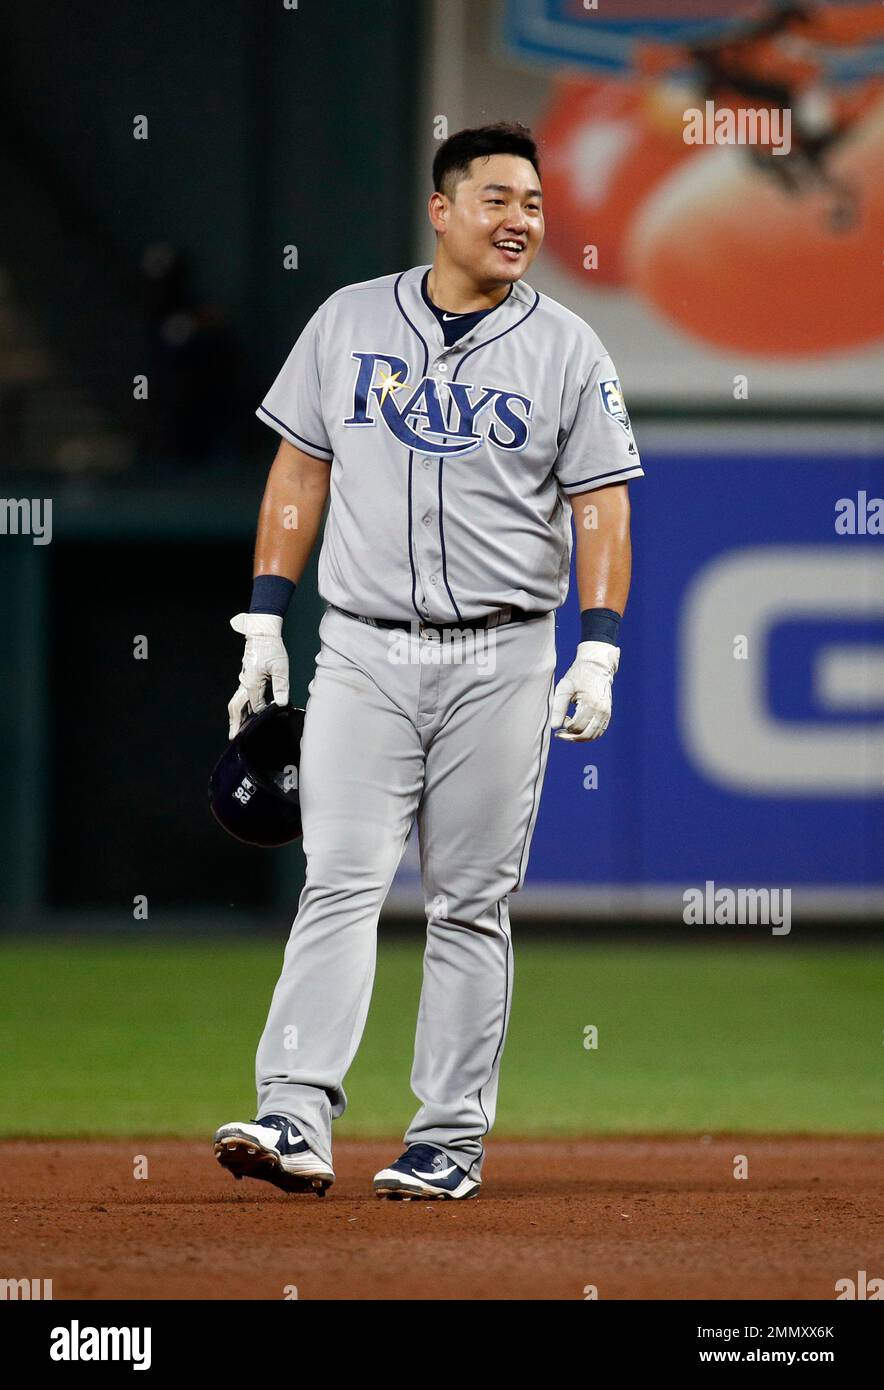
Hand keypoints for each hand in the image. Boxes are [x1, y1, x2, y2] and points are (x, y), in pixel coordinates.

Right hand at [227, 612, 289, 738]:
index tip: (265, 724)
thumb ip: (281, 686)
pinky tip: (245, 711)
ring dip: (236, 716)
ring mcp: (243, 680)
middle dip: (235, 723)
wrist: (262, 633)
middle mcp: (244, 684)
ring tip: (237, 728)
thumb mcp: (280, 667)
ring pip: (236, 702)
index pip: (256, 707)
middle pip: (236, 708)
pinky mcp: (246, 677)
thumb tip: (281, 703)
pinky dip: (239, 707)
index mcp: (251, 684)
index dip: (261, 715)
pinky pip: (239, 696)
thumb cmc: (271, 648)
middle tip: (234, 737)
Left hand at [550, 641, 619, 741]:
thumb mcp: (565, 688)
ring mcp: (606, 713)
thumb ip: (559, 707)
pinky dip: (589, 734)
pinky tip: (578, 730)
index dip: (565, 728)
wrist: (597, 666)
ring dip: (580, 738)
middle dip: (571, 737)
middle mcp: (601, 710)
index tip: (560, 722)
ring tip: (568, 733)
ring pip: (594, 735)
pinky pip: (600, 731)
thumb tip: (554, 726)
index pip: (576, 726)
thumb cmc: (578, 676)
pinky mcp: (608, 713)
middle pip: (586, 734)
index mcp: (590, 704)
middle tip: (560, 734)